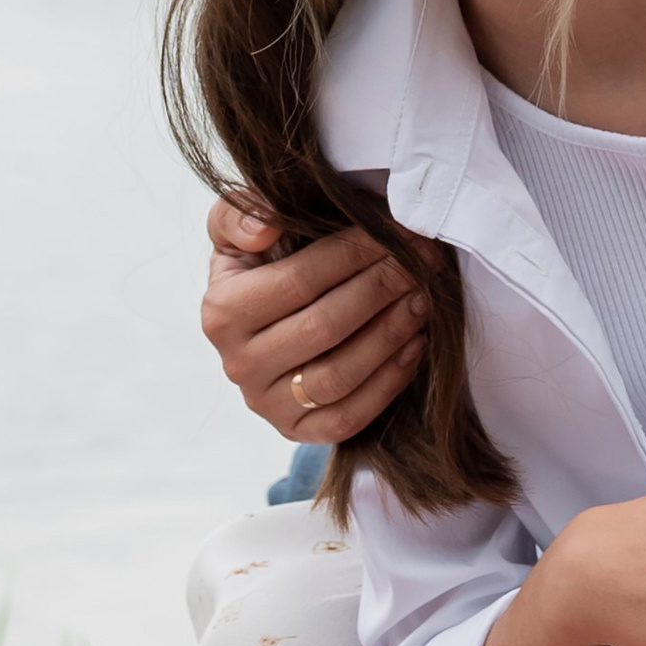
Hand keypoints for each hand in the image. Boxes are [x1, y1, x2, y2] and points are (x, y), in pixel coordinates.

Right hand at [201, 193, 425, 446]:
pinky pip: (348, 417)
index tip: (396, 231)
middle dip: (382, 288)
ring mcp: (267, 404)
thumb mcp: (235, 230)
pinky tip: (415, 344)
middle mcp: (239, 364)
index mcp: (222, 312)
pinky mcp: (296, 431)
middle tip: (422, 261)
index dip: (353, 254)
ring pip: (338, 376)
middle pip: (324, 328)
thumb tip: (267, 227)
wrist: (259, 324)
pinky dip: (388, 382)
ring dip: (390, 335)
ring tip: (423, 299)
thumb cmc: (258, 267)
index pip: (298, 281)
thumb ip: (239, 214)